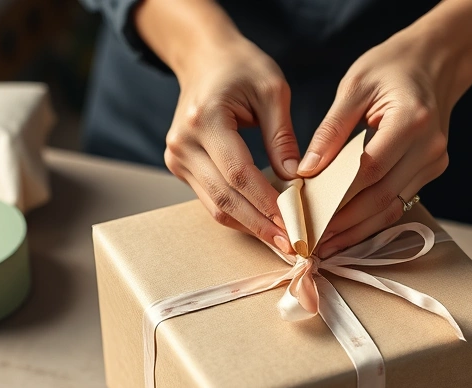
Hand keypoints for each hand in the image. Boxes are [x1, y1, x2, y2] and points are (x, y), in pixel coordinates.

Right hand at [136, 0, 300, 253]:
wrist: (204, 59)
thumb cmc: (241, 68)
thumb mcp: (272, 90)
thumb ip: (282, 136)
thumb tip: (294, 179)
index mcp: (204, 119)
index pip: (238, 173)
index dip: (267, 203)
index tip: (294, 223)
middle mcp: (183, 143)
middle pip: (224, 197)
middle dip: (260, 225)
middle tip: (292, 244)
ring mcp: (177, 158)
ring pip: (215, 206)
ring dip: (250, 226)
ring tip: (282, 240)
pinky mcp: (180, 167)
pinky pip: (212, 199)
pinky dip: (239, 214)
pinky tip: (265, 224)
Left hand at [299, 0, 471, 257]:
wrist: (435, 62)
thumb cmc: (391, 67)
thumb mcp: (355, 86)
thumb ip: (331, 130)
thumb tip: (306, 171)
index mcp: (412, 120)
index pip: (369, 168)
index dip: (335, 194)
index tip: (305, 209)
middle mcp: (429, 147)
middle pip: (381, 197)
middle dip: (342, 223)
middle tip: (309, 238)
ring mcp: (434, 163)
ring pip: (390, 207)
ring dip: (355, 229)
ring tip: (323, 243)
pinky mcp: (431, 172)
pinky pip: (397, 202)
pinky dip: (370, 219)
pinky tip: (345, 230)